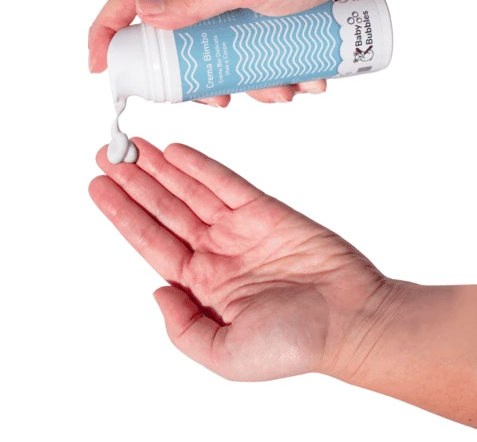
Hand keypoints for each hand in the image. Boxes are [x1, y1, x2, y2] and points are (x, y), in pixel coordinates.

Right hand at [88, 0, 373, 105]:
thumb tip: (144, 15)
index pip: (132, 2)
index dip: (108, 33)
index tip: (99, 69)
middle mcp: (211, 0)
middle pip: (179, 51)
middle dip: (200, 82)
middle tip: (221, 99)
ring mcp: (239, 17)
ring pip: (225, 66)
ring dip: (253, 87)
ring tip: (286, 89)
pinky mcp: (266, 30)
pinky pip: (260, 66)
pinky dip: (279, 81)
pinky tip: (305, 80)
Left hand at [89, 138, 393, 380]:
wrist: (350, 318)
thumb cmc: (296, 343)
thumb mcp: (226, 355)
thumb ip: (183, 327)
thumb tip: (157, 292)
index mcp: (204, 286)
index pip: (152, 243)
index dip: (123, 214)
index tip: (99, 188)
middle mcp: (218, 253)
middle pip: (165, 210)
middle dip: (134, 183)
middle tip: (107, 154)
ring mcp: (241, 230)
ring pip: (191, 191)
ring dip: (160, 169)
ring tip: (132, 148)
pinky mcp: (266, 211)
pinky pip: (226, 182)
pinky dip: (201, 166)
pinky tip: (176, 152)